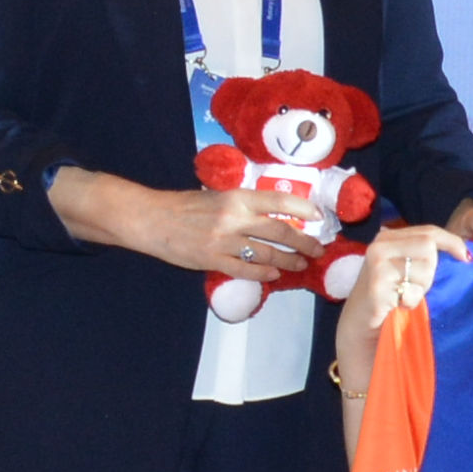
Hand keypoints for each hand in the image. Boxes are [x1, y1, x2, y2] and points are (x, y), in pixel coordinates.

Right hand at [135, 179, 332, 289]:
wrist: (153, 219)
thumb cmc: (185, 206)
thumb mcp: (217, 196)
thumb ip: (242, 204)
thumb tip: (273, 213)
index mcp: (236, 197)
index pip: (278, 200)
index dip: (303, 208)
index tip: (319, 216)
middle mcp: (234, 218)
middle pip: (280, 231)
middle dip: (304, 242)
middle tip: (318, 249)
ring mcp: (224, 241)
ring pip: (267, 254)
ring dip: (288, 261)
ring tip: (300, 265)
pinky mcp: (213, 260)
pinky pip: (246, 271)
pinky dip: (263, 274)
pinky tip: (273, 275)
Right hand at [344, 221, 467, 328]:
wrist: (359, 324)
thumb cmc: (386, 296)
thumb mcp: (403, 267)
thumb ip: (423, 253)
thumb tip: (463, 250)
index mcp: (387, 237)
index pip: (428, 231)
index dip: (451, 242)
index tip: (466, 257)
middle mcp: (380, 246)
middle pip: (429, 247)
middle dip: (431, 270)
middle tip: (416, 286)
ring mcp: (377, 264)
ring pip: (425, 269)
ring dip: (421, 289)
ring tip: (404, 296)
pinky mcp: (378, 285)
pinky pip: (413, 291)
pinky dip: (412, 302)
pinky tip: (398, 305)